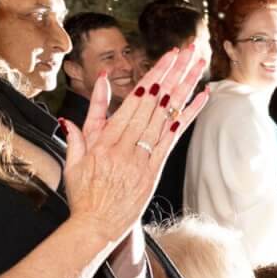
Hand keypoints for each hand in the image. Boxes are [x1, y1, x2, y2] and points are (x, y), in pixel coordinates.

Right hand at [62, 40, 209, 244]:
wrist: (95, 226)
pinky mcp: (154, 170)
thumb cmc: (84, 194)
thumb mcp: (74, 159)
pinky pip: (173, 138)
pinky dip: (189, 117)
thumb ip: (81, 130)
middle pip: (153, 103)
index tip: (165, 58)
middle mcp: (125, 145)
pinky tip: (202, 98)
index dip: (152, 77)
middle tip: (187, 51)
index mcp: (104, 139)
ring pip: (165, 116)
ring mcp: (142, 157)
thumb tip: (78, 104)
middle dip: (171, 74)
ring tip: (197, 66)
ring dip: (183, 88)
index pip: (133, 100)